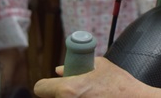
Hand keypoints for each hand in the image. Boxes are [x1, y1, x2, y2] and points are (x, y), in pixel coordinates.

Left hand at [34, 58, 154, 97]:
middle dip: (58, 95)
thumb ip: (77, 66)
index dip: (46, 85)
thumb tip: (59, 70)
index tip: (51, 85)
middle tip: (73, 92)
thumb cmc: (120, 84)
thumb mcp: (100, 66)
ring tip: (86, 95)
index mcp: (69, 89)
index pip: (40, 88)